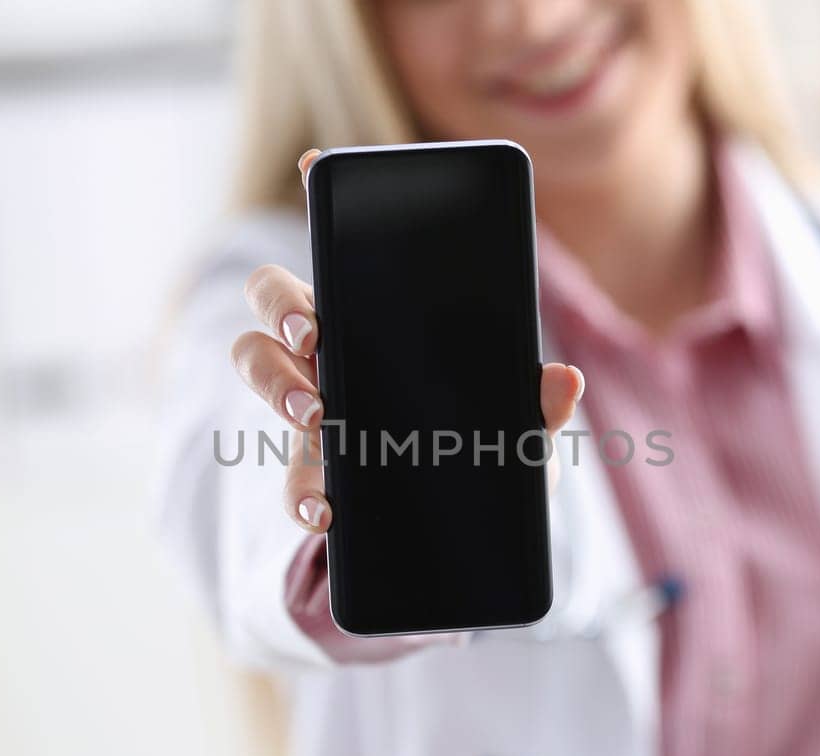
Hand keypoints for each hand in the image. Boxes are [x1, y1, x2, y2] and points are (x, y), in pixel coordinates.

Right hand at [230, 149, 584, 533]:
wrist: (454, 529)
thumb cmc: (479, 446)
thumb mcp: (517, 427)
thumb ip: (536, 405)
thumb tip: (565, 379)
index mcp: (375, 311)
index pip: (340, 240)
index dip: (320, 192)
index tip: (314, 163)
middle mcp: (328, 346)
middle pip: (271, 293)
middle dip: (284, 305)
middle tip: (317, 334)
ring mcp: (309, 402)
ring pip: (254, 361)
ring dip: (276, 382)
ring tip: (315, 415)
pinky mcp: (309, 469)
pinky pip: (286, 473)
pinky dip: (300, 491)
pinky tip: (325, 509)